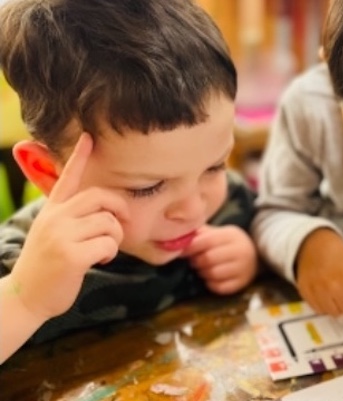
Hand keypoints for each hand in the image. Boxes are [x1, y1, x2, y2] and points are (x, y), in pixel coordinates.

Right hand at [9, 133, 127, 320]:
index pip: (68, 178)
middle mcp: (55, 218)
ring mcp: (61, 235)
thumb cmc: (46, 267)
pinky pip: (107, 244)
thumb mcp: (51, 234)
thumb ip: (70, 219)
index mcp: (52, 211)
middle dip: (120, 209)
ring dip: (115, 238)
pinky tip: (100, 260)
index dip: (79, 157)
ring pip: (108, 222)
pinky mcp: (71, 255)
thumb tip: (103, 212)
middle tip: (122, 225)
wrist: (25, 297)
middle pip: (100, 197)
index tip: (89, 137)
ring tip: (105, 249)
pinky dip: (110, 252)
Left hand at [183, 225, 257, 293]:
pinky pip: (218, 287)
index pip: (208, 240)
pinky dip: (210, 283)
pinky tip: (210, 277)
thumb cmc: (228, 244)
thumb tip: (180, 238)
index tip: (181, 251)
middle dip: (196, 261)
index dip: (191, 247)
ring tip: (203, 268)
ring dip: (203, 272)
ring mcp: (243, 269)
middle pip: (209, 259)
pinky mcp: (241, 284)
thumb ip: (200, 234)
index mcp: (232, 235)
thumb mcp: (218, 233)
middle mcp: (241, 251)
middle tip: (193, 260)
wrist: (254, 256)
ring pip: (213, 274)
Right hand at [296, 228, 342, 337]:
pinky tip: (324, 292)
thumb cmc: (340, 257)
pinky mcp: (306, 292)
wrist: (315, 243)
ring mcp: (319, 289)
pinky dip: (324, 305)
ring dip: (337, 307)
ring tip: (335, 291)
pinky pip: (319, 310)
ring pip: (334, 314)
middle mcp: (335, 286)